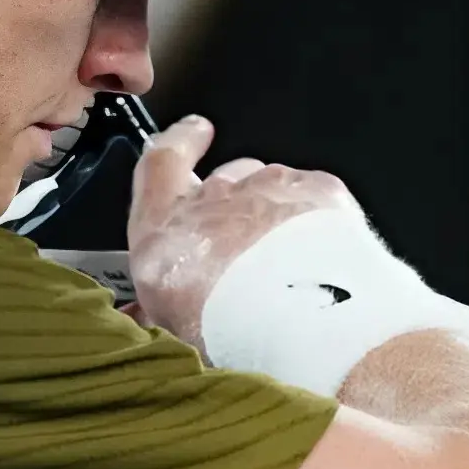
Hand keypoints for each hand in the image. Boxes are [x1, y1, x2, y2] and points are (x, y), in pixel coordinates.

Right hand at [126, 114, 353, 348]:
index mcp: (163, 230)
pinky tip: (314, 250)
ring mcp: (268, 189)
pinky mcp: (317, 190)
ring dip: (270, 212)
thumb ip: (160, 306)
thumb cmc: (235, 333)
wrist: (308, 327)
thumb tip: (151, 313)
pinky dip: (311, 213)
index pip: (160, 161)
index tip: (191, 135)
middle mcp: (213, 200)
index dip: (177, 143)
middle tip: (243, 248)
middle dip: (230, 204)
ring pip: (267, 186)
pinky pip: (309, 190)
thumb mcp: (173, 330)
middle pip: (221, 179)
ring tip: (285, 262)